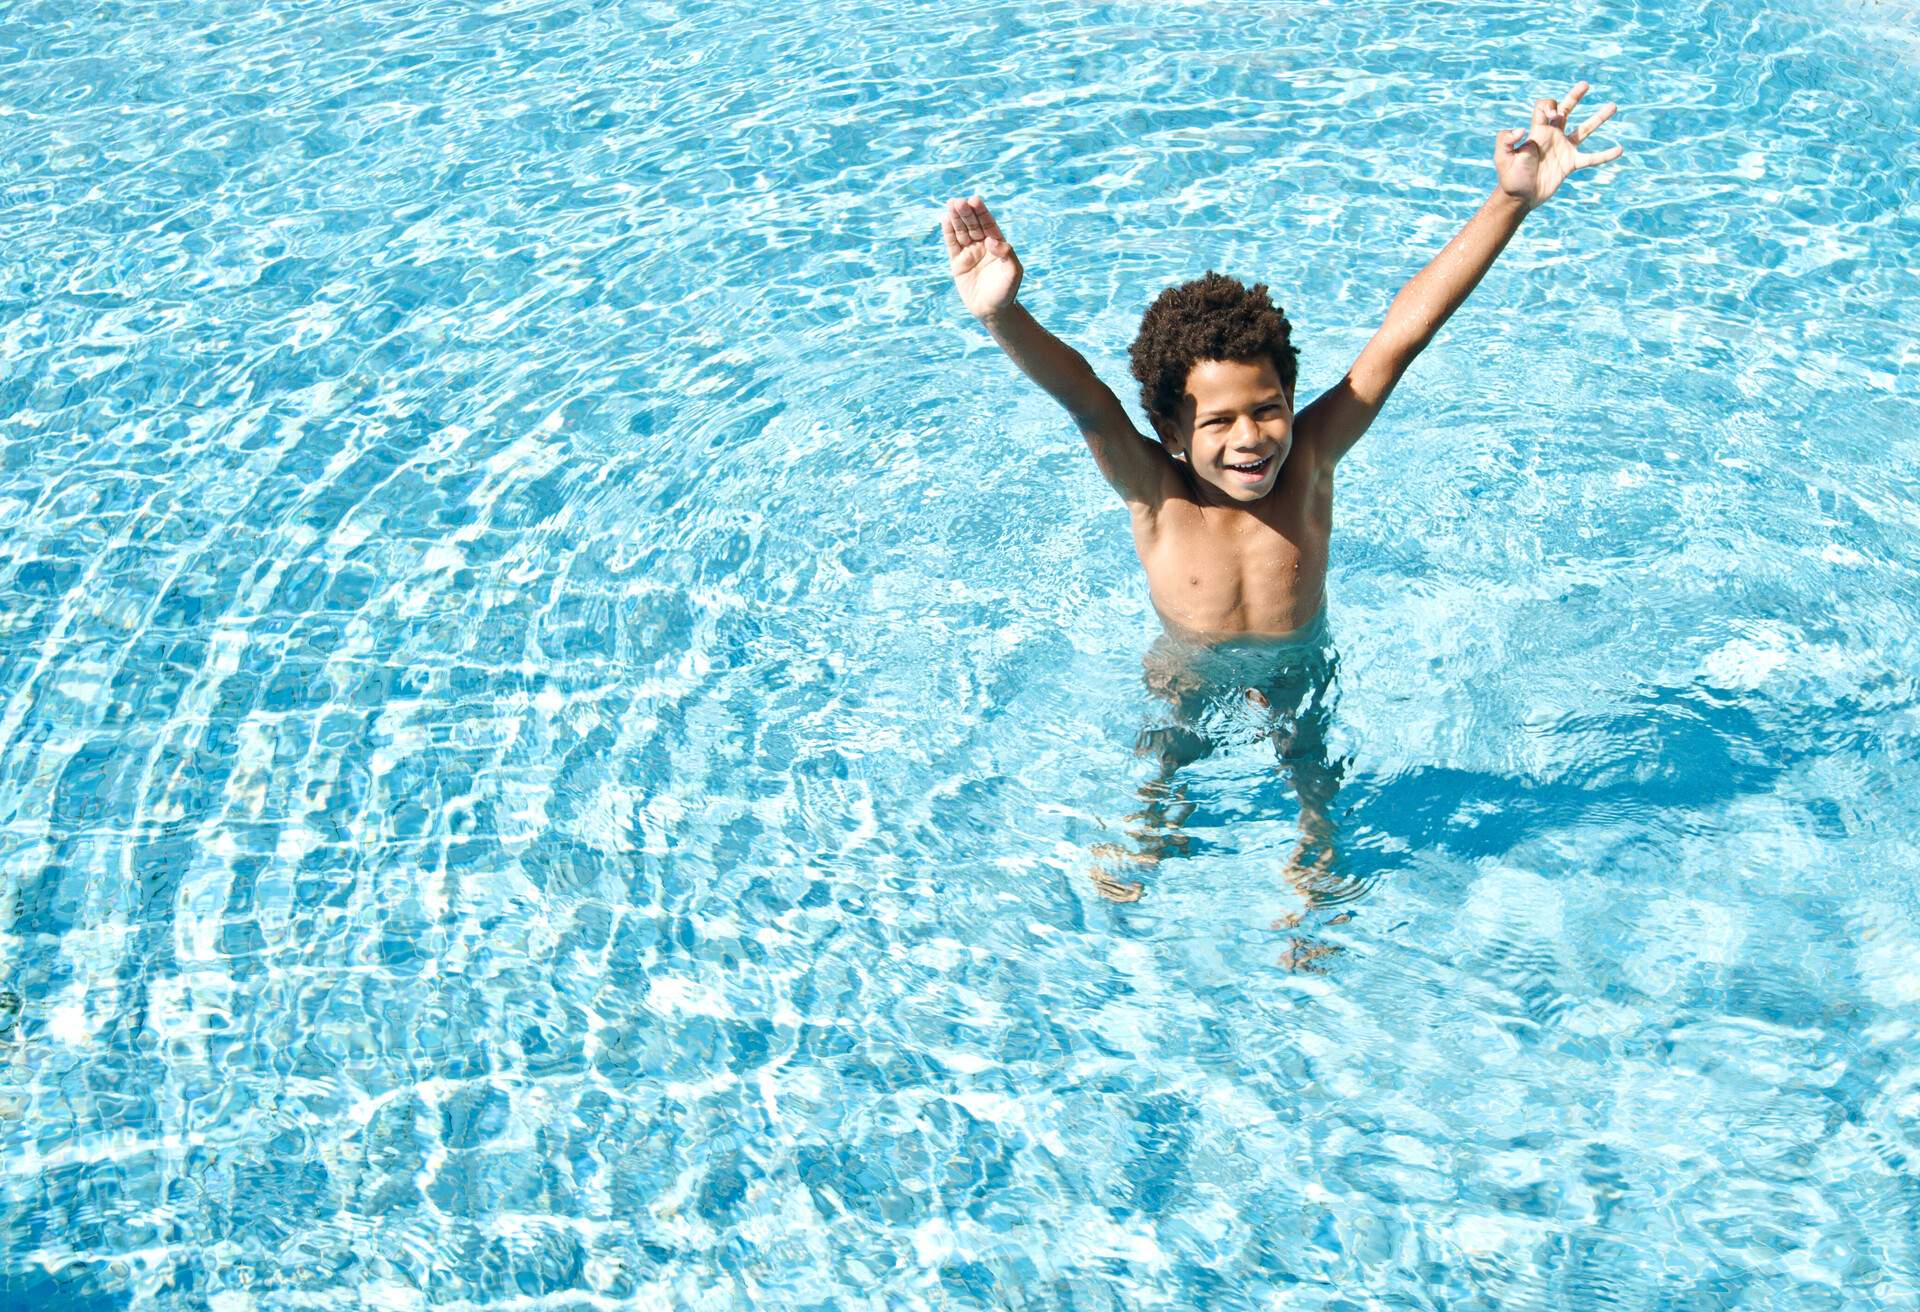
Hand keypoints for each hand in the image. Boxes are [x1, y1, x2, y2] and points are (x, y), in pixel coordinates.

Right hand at [941, 195, 1022, 321]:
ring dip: (956, 218)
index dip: (981, 212)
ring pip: (961, 232)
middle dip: (966, 212)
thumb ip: (1007, 254)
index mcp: (997, 244)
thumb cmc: (1007, 291)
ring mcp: (969, 253)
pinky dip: (948, 233)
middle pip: (973, 224)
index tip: (975, 200)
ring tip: (951, 205)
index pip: (988, 223)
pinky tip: (945, 220)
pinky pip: (952, 245)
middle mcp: (983, 245)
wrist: (993, 311)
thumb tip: (991, 240)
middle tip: (958, 201)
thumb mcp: (1014, 272)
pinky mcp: (958, 263)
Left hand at [1496, 81, 1623, 209]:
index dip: (1550, 107)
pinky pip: (1592, 158)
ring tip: (1613, 106)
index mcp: (1538, 131)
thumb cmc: (1509, 176)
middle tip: (1585, 85)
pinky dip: (1605, 155)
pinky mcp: (1571, 164)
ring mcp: (1564, 149)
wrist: (1519, 196)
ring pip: (1584, 130)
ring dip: (1598, 118)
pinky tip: (1620, 149)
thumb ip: (1505, 140)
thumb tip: (1520, 130)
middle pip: (1566, 110)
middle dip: (1574, 96)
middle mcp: (1553, 136)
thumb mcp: (1502, 157)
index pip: (1545, 107)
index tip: (1552, 118)